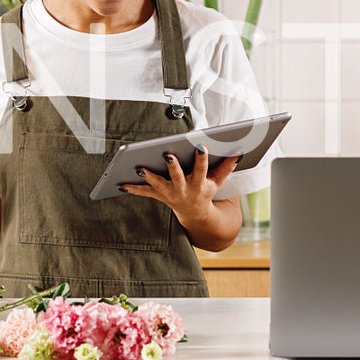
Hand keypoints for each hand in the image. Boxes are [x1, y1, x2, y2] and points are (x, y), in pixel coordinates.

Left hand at [121, 146, 238, 225]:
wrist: (195, 213)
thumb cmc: (206, 190)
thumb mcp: (218, 181)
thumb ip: (227, 167)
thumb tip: (239, 151)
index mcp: (200, 184)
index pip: (201, 169)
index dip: (201, 159)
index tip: (200, 146)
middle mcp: (184, 189)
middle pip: (178, 177)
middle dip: (173, 167)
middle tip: (168, 155)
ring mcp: (170, 193)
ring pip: (158, 185)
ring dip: (149, 177)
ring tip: (139, 167)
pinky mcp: (159, 195)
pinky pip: (144, 192)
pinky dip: (133, 189)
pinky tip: (121, 184)